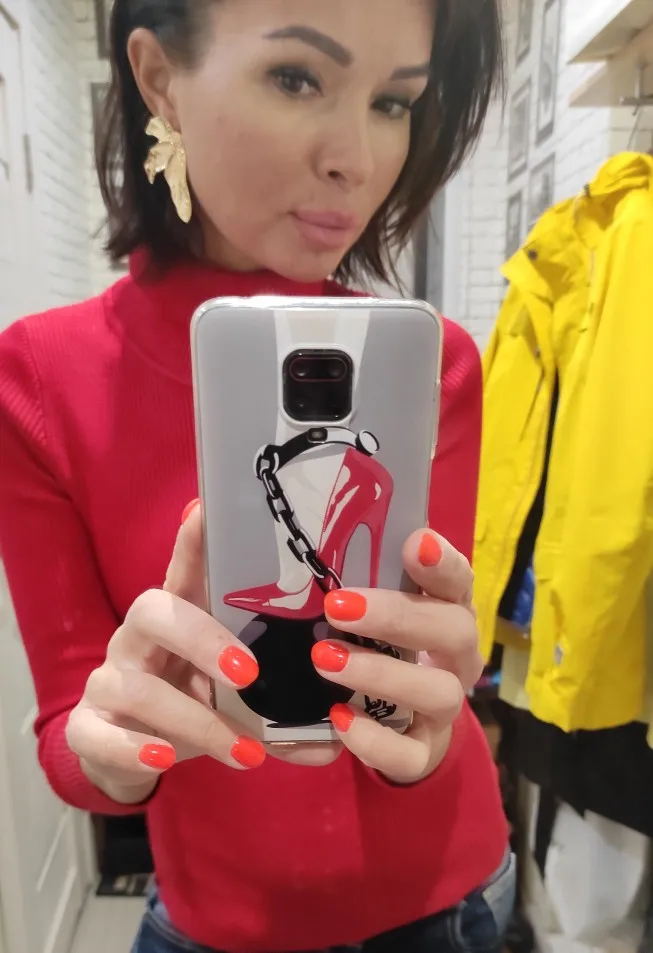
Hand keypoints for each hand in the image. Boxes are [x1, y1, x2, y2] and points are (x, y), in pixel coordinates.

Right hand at [66, 501, 343, 804]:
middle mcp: (137, 638)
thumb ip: (280, 721)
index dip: (193, 540)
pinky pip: (97, 733)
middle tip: (250, 674)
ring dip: (196, 721)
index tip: (207, 510)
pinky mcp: (86, 728)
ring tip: (244, 752)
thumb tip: (335, 745)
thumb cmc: (193, 704)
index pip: (185, 569)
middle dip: (202, 638)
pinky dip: (134, 749)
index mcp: (179, 617)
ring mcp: (108, 680)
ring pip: (136, 688)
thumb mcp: (235, 703)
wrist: (132, 754)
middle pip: (152, 610)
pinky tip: (166, 759)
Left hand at [312, 530, 482, 784]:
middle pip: (454, 630)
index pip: (458, 580)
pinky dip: (376, 740)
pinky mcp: (424, 752)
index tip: (415, 543)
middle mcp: (457, 658)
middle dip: (397, 617)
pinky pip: (411, 754)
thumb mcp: (376, 612)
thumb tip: (320, 551)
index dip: (442, 562)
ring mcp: (445, 709)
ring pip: (438, 693)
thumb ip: (361, 583)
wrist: (403, 727)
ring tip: (326, 659)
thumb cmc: (385, 648)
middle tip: (338, 607)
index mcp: (449, 612)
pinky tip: (339, 719)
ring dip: (382, 674)